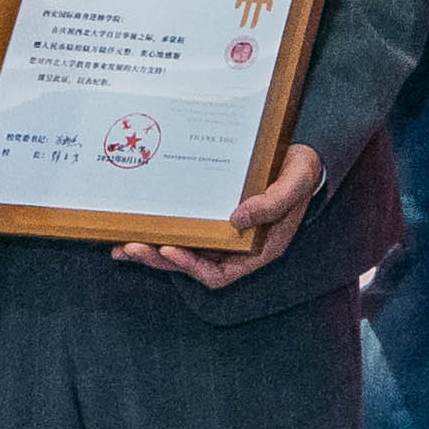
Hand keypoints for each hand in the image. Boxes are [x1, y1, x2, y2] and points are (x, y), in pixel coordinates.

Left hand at [124, 141, 328, 289]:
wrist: (304, 155)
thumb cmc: (303, 171)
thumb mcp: (295, 183)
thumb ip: (273, 203)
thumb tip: (237, 219)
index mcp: (259, 249)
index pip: (221, 273)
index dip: (192, 267)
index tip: (170, 250)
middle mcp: (238, 247)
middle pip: (194, 265)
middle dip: (160, 260)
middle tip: (131, 248)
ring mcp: (224, 232)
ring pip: (185, 250)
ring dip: (154, 250)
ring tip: (125, 245)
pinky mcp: (215, 215)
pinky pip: (186, 230)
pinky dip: (163, 230)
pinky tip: (140, 226)